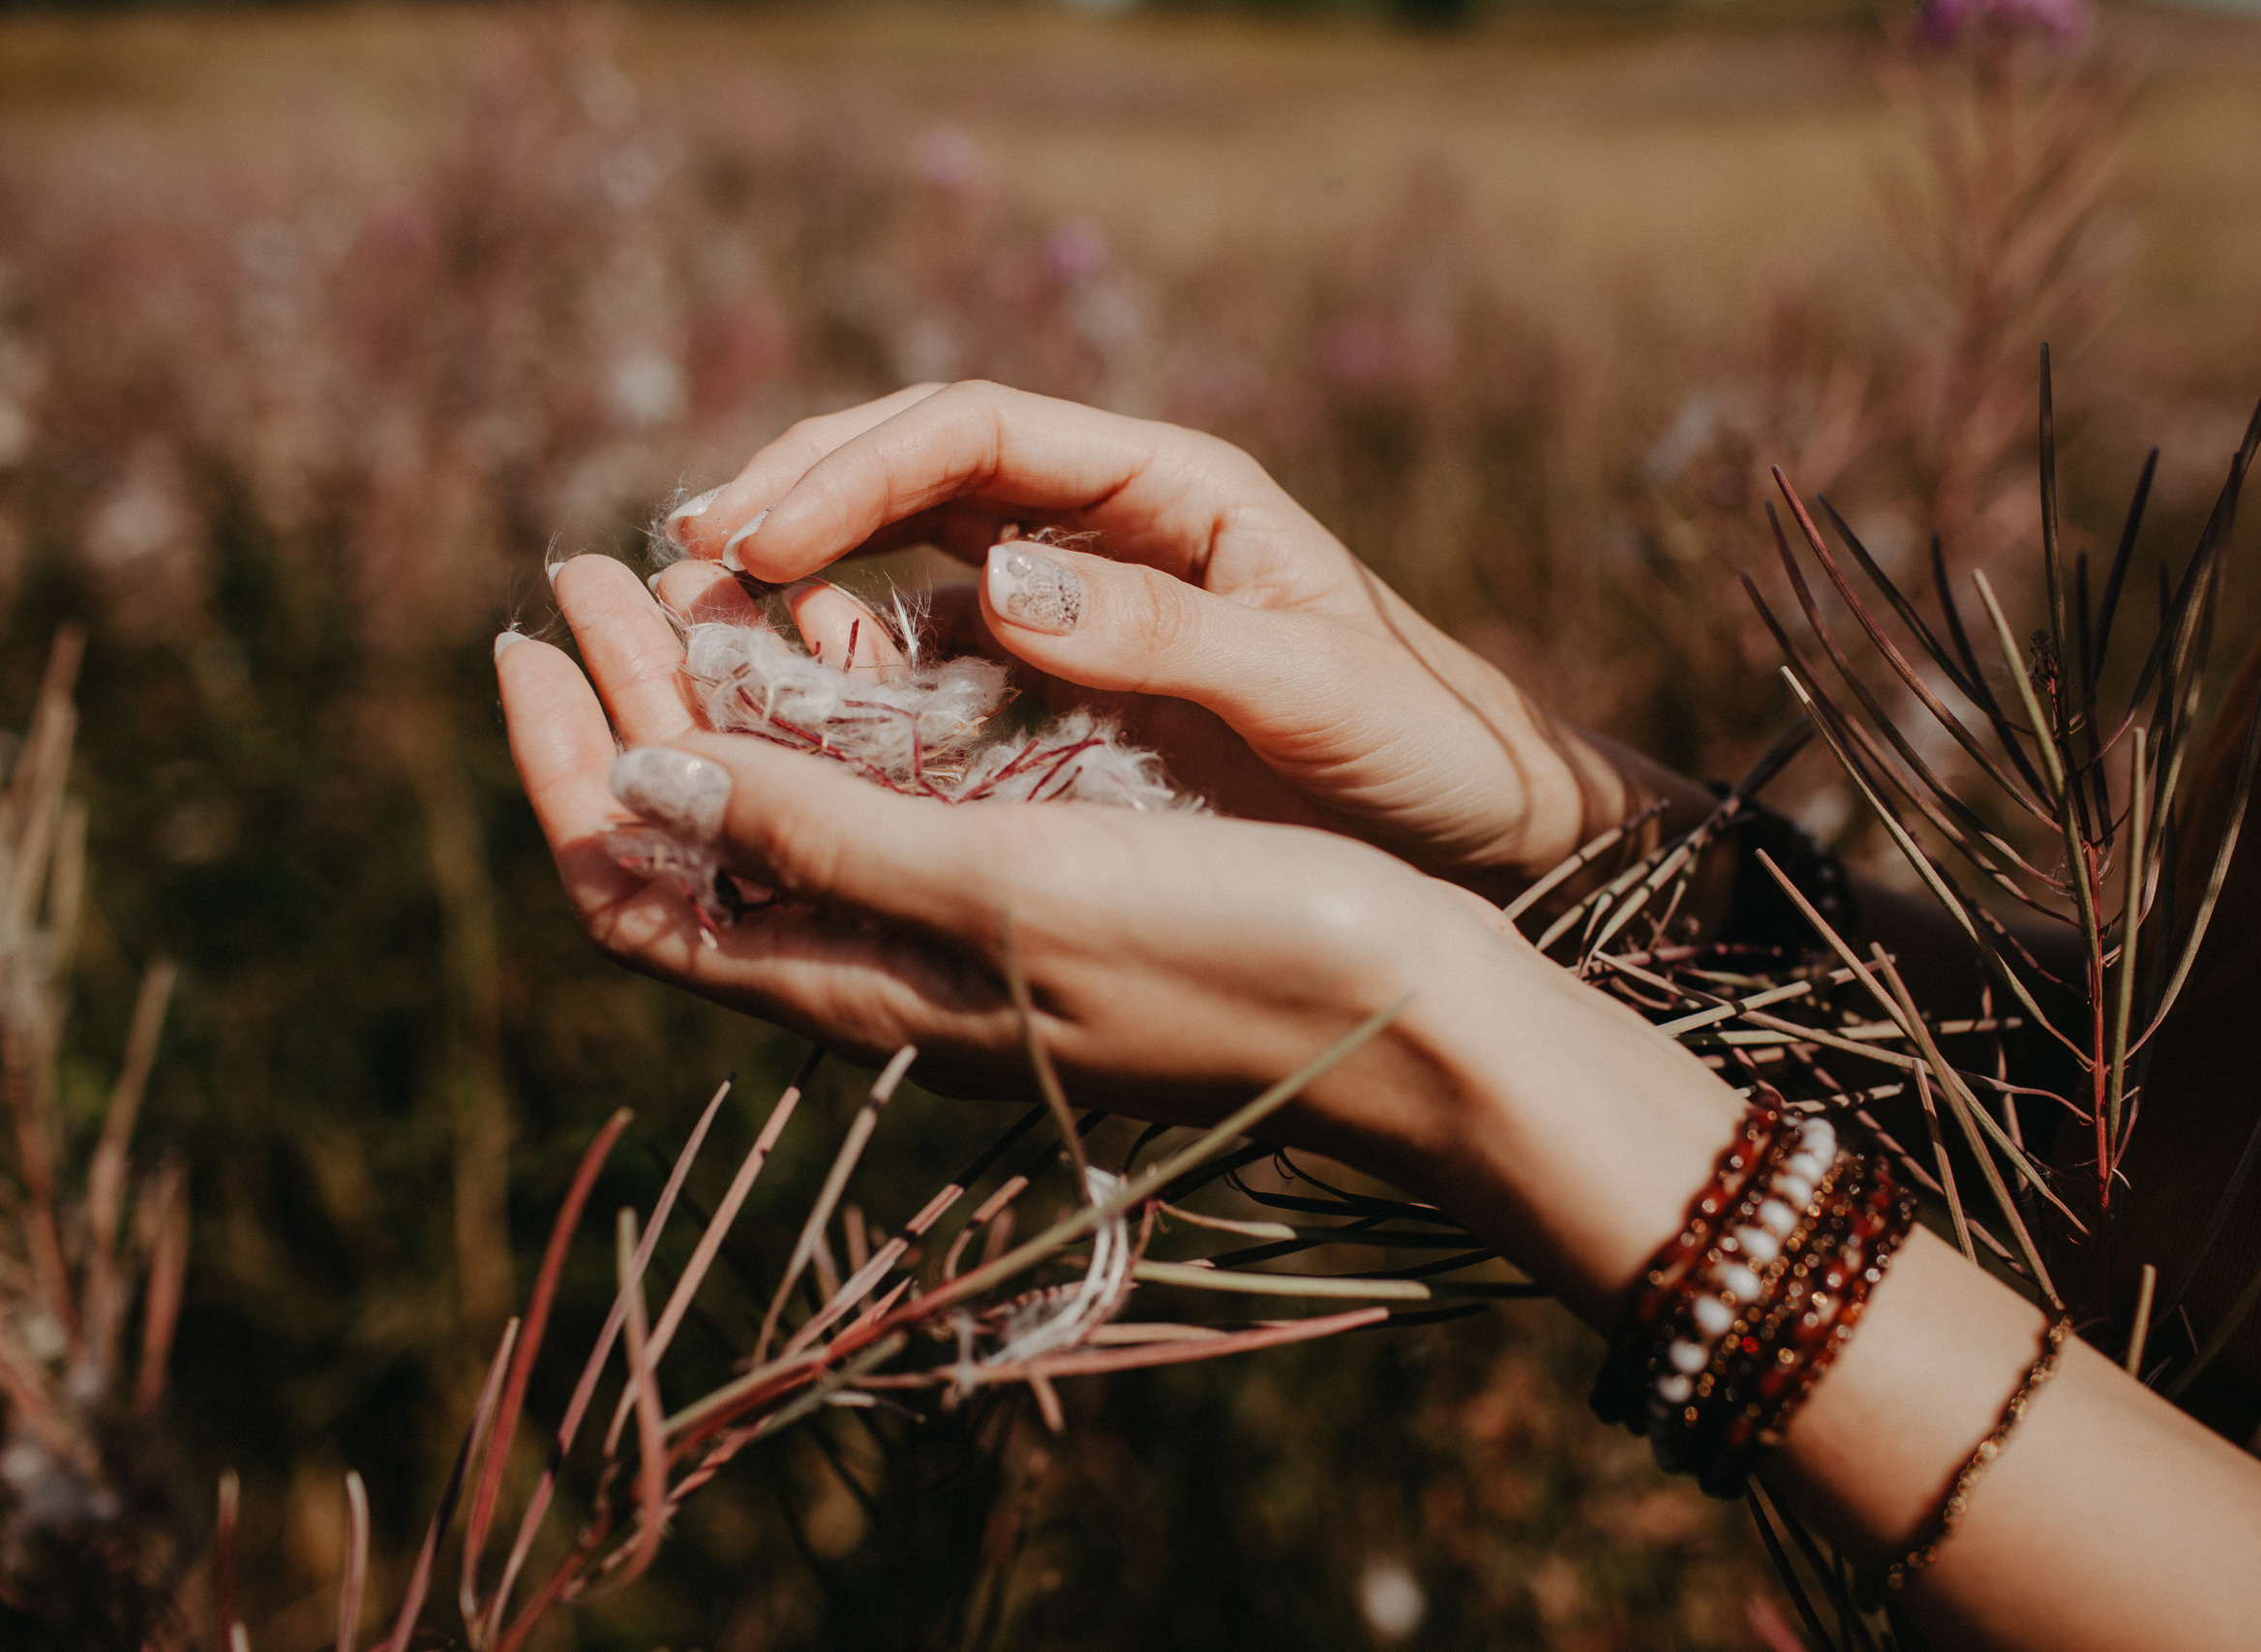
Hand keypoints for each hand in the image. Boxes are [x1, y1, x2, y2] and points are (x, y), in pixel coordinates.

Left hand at [502, 557, 1498, 1145]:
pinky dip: (850, 704)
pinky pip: (898, 791)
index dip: (563, 768)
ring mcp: (969, 925)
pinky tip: (863, 618)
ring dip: (730, 692)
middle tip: (589, 563)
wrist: (1417, 1012)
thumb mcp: (1016, 890)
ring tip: (702, 571)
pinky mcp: (1044, 883)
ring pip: (798, 805)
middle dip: (631, 697)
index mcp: (866, 986)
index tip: (526, 634)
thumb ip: (831, 841)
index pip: (642, 892)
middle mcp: (896, 964)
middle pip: (704, 835)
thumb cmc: (1234, 950)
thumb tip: (646, 774)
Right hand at [659, 381, 1675, 895]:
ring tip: (700, 629)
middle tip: (680, 562)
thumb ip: (1166, 636)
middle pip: (914, 469)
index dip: (849, 470)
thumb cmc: (1423, 744)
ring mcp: (1081, 599)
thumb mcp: (1313, 689)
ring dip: (804, 580)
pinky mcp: (1069, 682)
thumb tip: (990, 585)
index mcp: (1170, 487)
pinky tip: (794, 708)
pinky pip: (938, 652)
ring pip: (907, 553)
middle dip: (794, 501)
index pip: (972, 433)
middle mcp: (1109, 524)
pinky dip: (859, 668)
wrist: (1488, 825)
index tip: (752, 535)